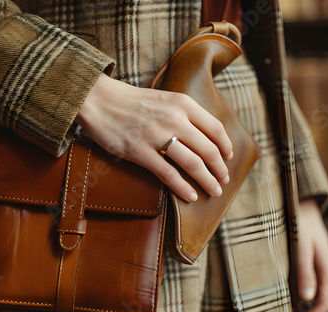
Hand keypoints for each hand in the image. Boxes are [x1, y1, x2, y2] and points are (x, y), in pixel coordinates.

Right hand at [75, 73, 232, 201]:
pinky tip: (191, 196)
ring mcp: (156, 136)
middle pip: (208, 150)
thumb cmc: (132, 101)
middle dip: (220, 169)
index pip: (215, 128)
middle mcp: (174, 119)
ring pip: (193, 164)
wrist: (99, 100)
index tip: (228, 158)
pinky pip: (169, 175)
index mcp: (182, 103)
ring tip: (214, 191)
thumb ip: (184, 113)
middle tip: (223, 181)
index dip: (226, 147)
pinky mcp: (140, 152)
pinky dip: (183, 188)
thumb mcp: (165, 98)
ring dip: (208, 181)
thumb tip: (204, 136)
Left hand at [294, 199, 327, 311]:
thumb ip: (304, 271)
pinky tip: (284, 294)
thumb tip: (307, 298)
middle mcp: (325, 268)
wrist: (300, 202)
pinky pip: (307, 281)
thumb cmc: (299, 222)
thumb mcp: (301, 246)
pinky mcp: (309, 258)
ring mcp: (318, 263)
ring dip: (302, 305)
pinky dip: (298, 292)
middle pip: (320, 300)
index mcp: (327, 267)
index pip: (324, 302)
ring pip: (313, 291)